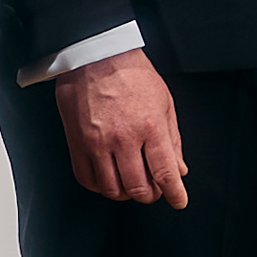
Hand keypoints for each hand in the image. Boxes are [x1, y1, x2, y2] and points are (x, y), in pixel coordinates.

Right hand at [59, 48, 190, 208]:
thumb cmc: (131, 73)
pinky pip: (87, 179)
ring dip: (125, 193)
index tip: (178, 200)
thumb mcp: (164, 102)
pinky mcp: (77, 143)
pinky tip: (109, 178)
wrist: (95, 56)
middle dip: (150, 195)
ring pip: (112, 189)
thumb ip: (173, 140)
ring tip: (132, 184)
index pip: (165, 173)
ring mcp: (97, 143)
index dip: (174, 193)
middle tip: (154, 190)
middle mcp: (123, 138)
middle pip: (138, 188)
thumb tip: (179, 169)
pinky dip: (100, 187)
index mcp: (150, 126)